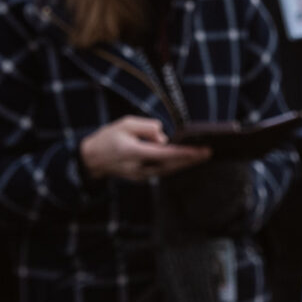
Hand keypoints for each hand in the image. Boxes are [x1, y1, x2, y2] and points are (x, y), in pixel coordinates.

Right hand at [80, 116, 212, 181]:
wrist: (92, 159)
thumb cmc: (109, 137)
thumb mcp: (124, 123)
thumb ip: (146, 127)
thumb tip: (164, 138)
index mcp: (133, 152)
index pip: (165, 153)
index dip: (184, 152)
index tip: (200, 150)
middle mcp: (139, 167)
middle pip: (171, 165)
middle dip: (190, 159)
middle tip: (208, 152)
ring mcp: (140, 175)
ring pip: (168, 170)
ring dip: (185, 164)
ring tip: (202, 155)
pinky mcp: (142, 177)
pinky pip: (163, 171)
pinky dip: (175, 166)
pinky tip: (186, 160)